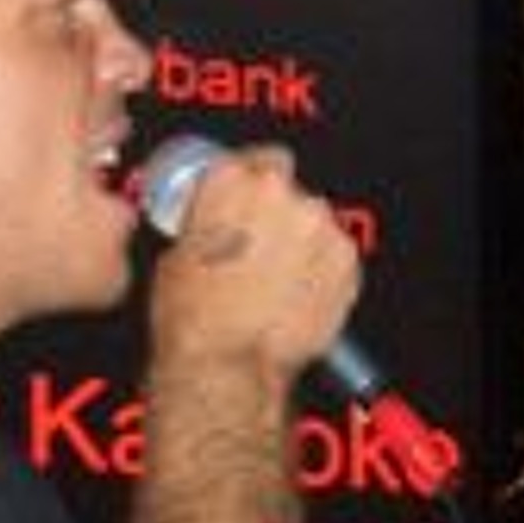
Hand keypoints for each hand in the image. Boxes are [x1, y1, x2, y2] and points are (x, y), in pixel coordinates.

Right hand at [146, 145, 359, 385]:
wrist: (229, 365)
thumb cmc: (194, 318)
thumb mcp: (177, 253)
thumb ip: (206, 221)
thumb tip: (216, 224)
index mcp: (230, 180)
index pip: (256, 157)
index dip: (255, 180)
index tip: (253, 201)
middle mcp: (279, 192)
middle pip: (290, 187)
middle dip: (279, 213)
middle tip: (263, 249)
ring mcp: (318, 224)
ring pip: (316, 220)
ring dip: (304, 241)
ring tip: (281, 280)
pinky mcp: (346, 259)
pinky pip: (338, 254)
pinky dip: (326, 270)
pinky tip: (302, 294)